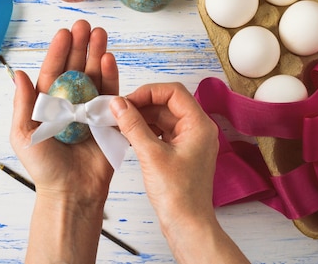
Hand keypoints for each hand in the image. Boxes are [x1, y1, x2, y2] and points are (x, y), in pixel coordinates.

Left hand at [10, 19, 118, 262]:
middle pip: (76, 68)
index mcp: (48, 104)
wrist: (71, 191)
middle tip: (85, 25)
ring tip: (100, 34)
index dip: (59, 52)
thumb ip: (22, 104)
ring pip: (94, 75)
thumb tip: (18, 73)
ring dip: (97, 54)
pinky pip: (110, 94)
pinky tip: (109, 59)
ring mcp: (90, 109)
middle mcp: (70, 103)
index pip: (54, 72)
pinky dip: (111, 76)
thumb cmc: (44, 167)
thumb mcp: (24, 135)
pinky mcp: (109, 119)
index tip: (65, 32)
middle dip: (81, 46)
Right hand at [110, 83, 248, 263]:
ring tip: (120, 123)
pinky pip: (162, 132)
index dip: (148, 92)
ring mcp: (190, 141)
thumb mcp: (150, 155)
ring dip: (142, 118)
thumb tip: (118, 104)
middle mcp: (198, 130)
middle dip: (142, 105)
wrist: (187, 225)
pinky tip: (129, 136)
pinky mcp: (181, 153)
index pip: (173, 92)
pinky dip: (146, 131)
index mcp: (199, 125)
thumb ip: (133, 125)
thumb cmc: (178, 195)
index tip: (127, 101)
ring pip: (163, 118)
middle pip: (167, 104)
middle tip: (119, 112)